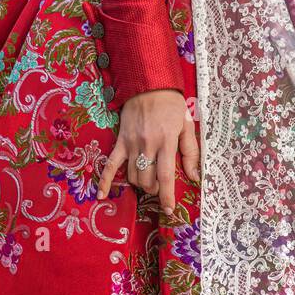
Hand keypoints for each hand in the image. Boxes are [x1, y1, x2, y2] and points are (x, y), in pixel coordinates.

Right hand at [96, 89, 200, 216]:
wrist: (149, 84)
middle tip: (160, 186)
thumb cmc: (171, 105)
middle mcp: (147, 145)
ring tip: (147, 181)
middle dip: (154, 189)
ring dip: (140, 184)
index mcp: (166, 141)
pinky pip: (110, 164)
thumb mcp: (186, 126)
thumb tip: (194, 176)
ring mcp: (131, 143)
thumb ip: (190, 152)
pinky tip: (101, 195)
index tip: (168, 209)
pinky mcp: (120, 141)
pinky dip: (104, 180)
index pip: (165, 176)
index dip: (167, 196)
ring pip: (132, 175)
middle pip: (146, 180)